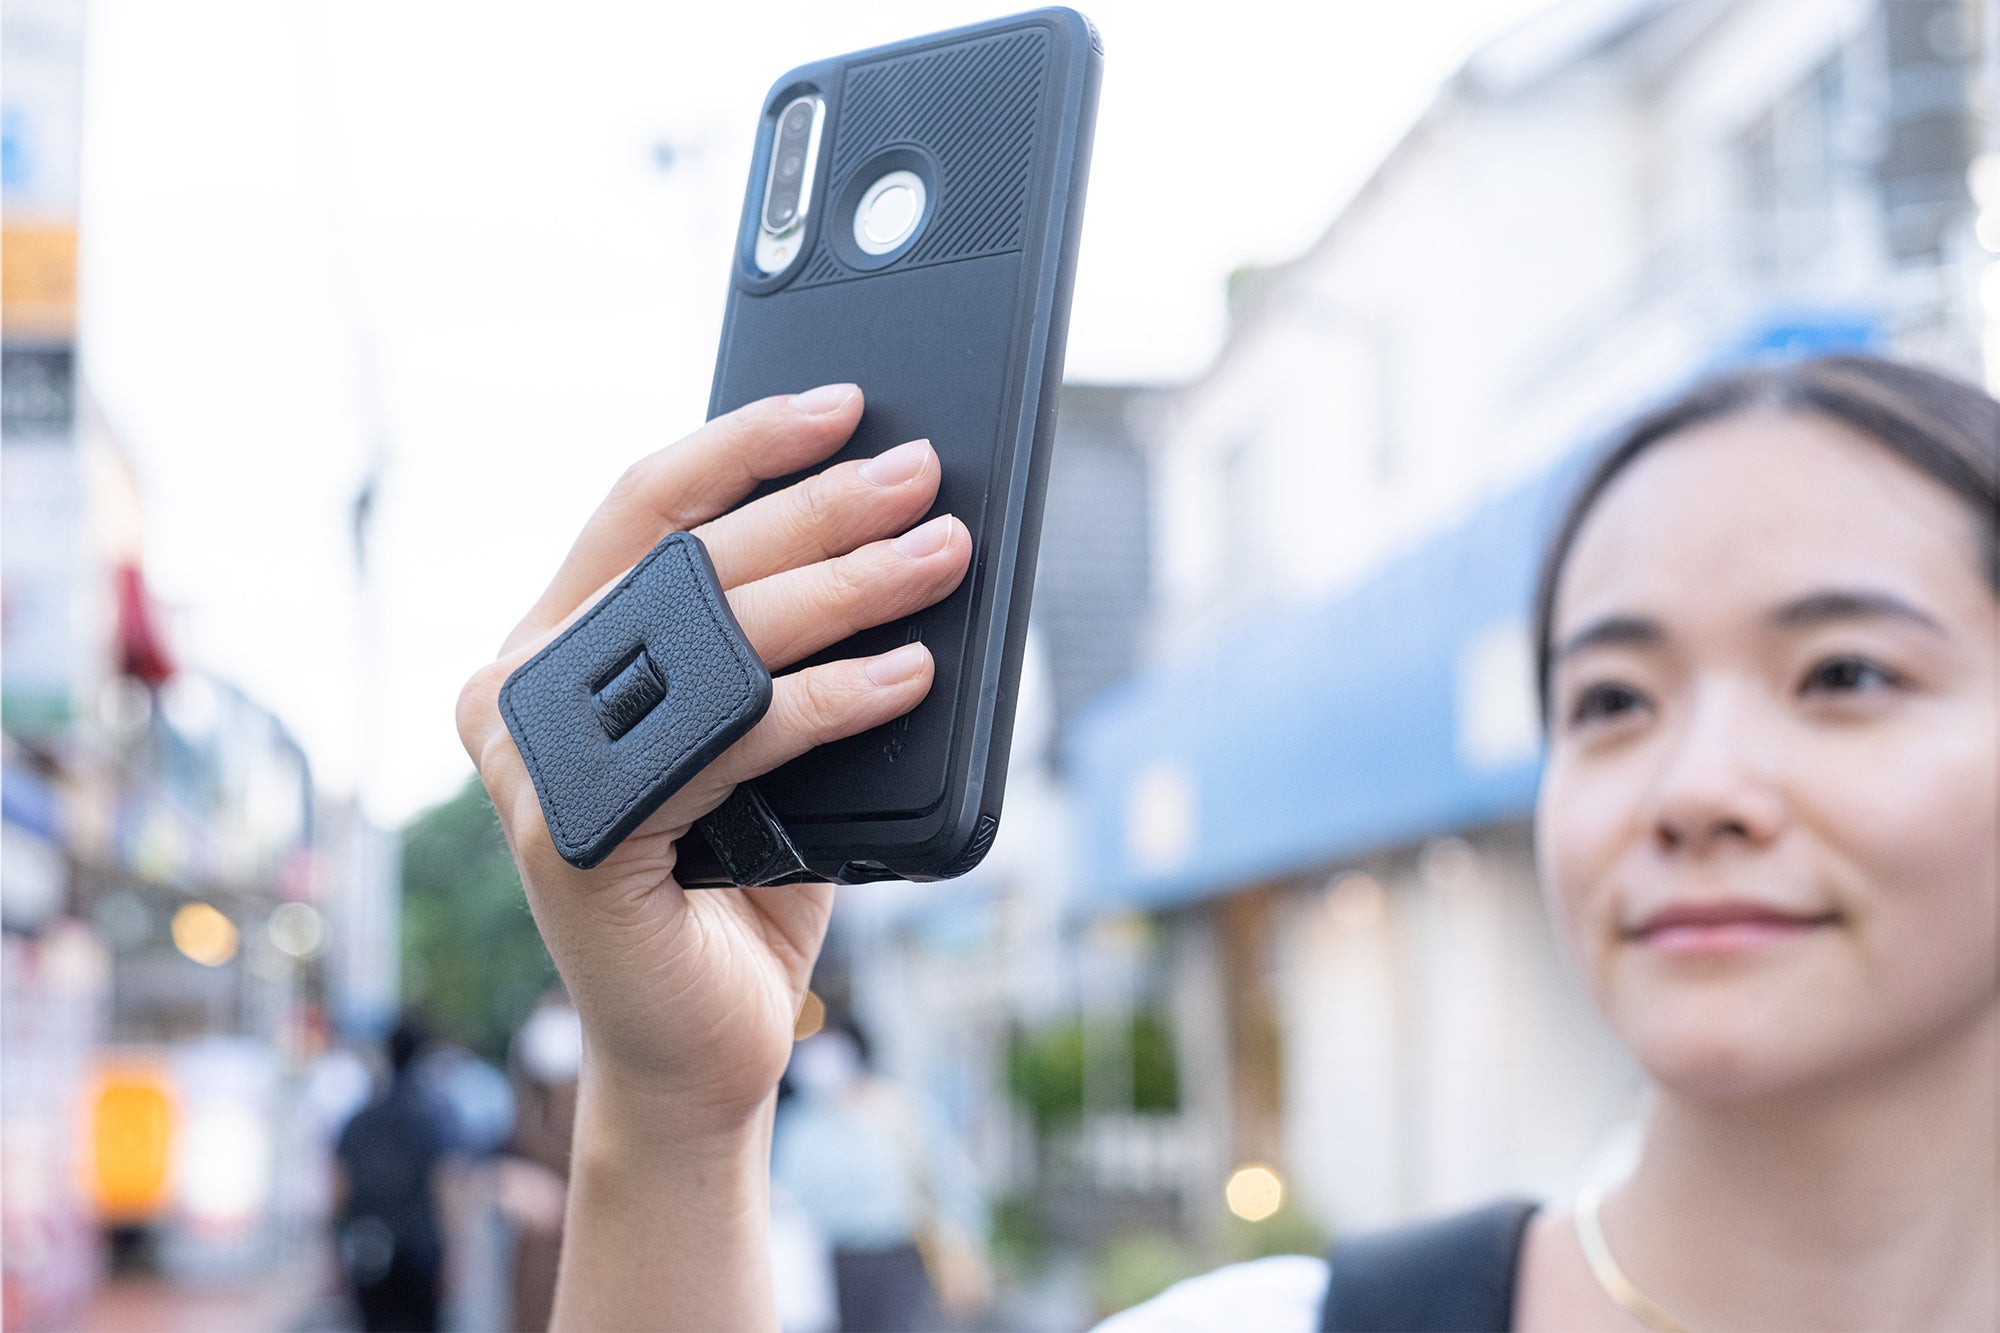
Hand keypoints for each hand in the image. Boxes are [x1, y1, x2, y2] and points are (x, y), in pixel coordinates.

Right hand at [456, 385, 969, 1135]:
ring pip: (710, 638)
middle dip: (820, 508)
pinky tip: (913, 676)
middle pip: (686, 561)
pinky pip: (730, 737)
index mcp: (550, 646)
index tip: (842, 405)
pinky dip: (832, 700)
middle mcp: (516, 693)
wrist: (706, 1048)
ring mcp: (532, 766)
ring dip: (846, 586)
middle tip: (921, 477)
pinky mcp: (575, 836)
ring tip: (944, 556)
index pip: (643, 506)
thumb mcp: (763, 737)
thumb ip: (777, 642)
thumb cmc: (742, 883)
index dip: (743, 445)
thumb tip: (891, 522)